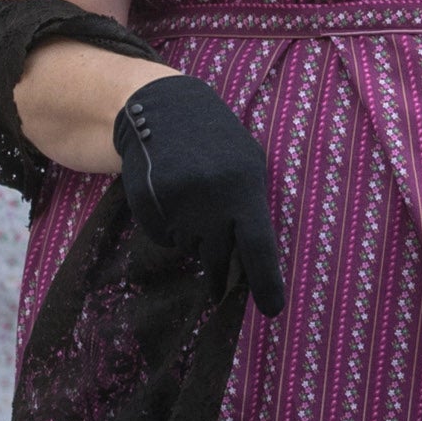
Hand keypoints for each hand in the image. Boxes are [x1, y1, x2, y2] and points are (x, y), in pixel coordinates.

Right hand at [114, 73, 282, 313]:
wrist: (162, 110)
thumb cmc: (215, 144)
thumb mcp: (247, 165)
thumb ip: (251, 209)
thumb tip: (254, 264)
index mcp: (244, 187)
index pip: (259, 246)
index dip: (266, 281)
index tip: (272, 310)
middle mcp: (211, 198)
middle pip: (220, 257)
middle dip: (222, 267)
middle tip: (221, 260)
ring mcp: (177, 203)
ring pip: (191, 248)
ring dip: (194, 235)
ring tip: (192, 198)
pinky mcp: (148, 206)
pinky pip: (164, 238)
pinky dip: (169, 227)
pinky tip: (170, 196)